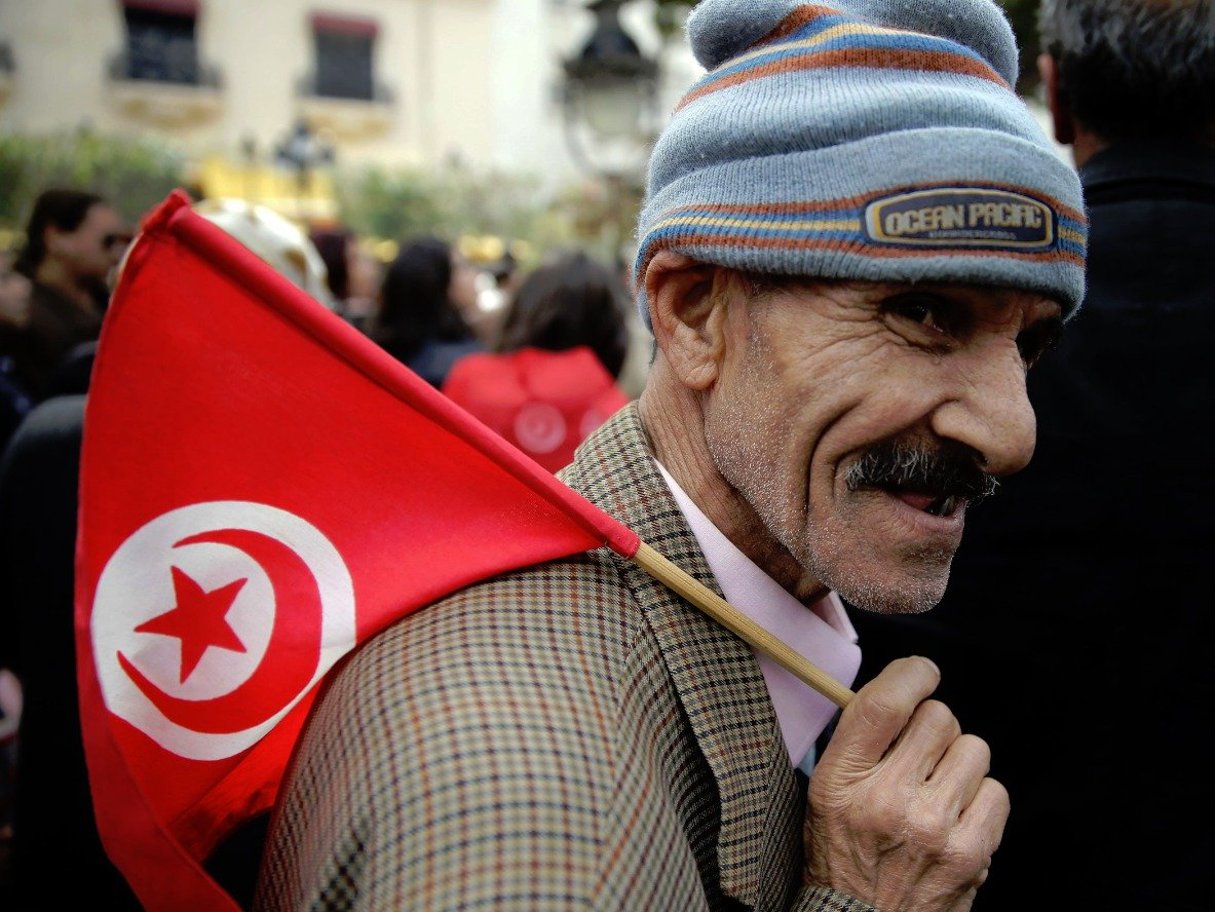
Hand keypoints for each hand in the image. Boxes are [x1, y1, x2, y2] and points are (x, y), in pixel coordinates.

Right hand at [803, 656, 1007, 910]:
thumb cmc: (842, 858)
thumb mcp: (824, 795)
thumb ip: (857, 744)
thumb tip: (901, 692)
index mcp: (842, 781)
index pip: (886, 703)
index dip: (912, 674)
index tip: (920, 673)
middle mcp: (887, 800)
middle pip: (939, 717)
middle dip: (933, 727)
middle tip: (920, 752)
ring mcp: (934, 828)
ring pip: (973, 749)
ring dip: (958, 762)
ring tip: (938, 790)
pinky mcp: (972, 854)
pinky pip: (996, 791)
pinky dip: (980, 799)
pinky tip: (956, 817)